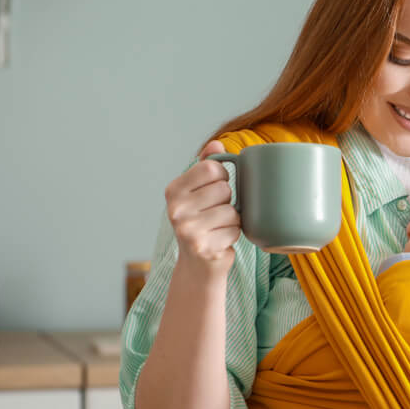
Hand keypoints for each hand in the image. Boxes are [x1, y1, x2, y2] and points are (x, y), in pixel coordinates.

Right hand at [164, 140, 241, 274]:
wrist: (197, 265)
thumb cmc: (202, 221)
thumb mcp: (199, 191)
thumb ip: (207, 165)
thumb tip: (216, 143)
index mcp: (174, 190)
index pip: (213, 168)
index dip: (222, 178)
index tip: (214, 189)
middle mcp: (176, 209)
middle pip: (224, 189)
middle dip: (227, 202)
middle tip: (214, 213)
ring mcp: (187, 229)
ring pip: (232, 211)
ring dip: (231, 220)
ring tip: (217, 228)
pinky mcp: (203, 247)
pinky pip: (235, 229)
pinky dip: (233, 235)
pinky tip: (219, 240)